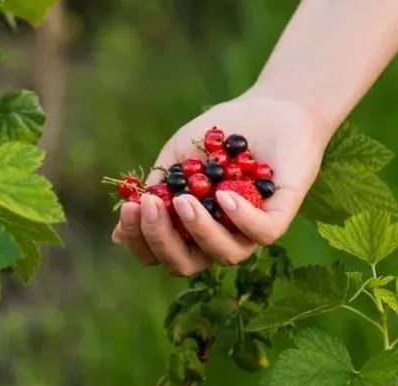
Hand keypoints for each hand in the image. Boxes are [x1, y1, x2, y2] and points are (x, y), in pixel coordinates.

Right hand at [111, 94, 328, 274]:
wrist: (265, 107)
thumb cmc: (216, 136)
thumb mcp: (175, 160)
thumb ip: (153, 193)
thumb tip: (116, 235)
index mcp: (189, 231)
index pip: (159, 254)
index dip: (139, 241)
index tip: (130, 209)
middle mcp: (218, 238)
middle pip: (185, 265)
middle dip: (162, 240)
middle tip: (151, 206)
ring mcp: (249, 231)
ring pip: (224, 255)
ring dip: (198, 231)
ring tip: (185, 199)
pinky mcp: (280, 216)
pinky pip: (262, 234)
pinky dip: (240, 219)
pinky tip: (223, 196)